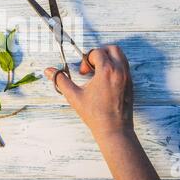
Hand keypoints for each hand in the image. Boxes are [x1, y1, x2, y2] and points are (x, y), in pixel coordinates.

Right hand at [45, 46, 162, 179]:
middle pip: (112, 49)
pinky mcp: (131, 84)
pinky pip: (124, 67)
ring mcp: (127, 77)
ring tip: (98, 72)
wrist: (114, 130)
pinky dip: (114, 67)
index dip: (87, 60)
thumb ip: (61, 81)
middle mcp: (120, 71)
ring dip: (108, 59)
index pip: (97, 52)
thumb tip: (49, 71)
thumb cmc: (95, 115)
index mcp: (107, 71)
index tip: (82, 72)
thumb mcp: (74, 96)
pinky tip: (105, 81)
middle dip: (99, 53)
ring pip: (120, 56)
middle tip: (91, 66)